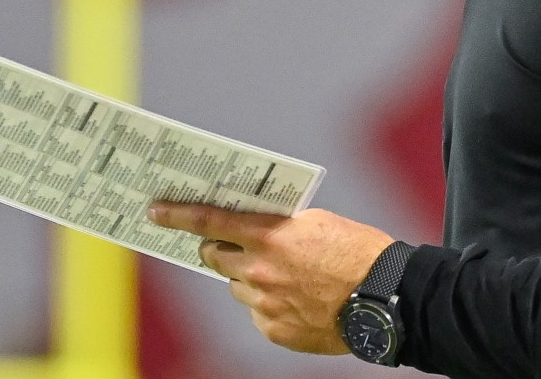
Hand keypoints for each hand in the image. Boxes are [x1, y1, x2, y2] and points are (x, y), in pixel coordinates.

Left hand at [146, 201, 395, 354]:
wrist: (385, 298)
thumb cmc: (358, 252)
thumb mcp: (317, 223)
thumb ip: (280, 225)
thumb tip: (256, 227)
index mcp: (269, 236)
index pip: (208, 222)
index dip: (177, 215)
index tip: (155, 211)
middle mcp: (259, 271)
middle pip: (214, 256)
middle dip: (218, 248)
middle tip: (231, 244)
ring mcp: (264, 303)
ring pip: (237, 286)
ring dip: (249, 277)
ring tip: (286, 275)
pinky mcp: (274, 329)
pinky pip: (258, 312)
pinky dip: (270, 303)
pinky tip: (298, 299)